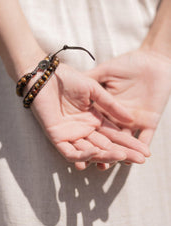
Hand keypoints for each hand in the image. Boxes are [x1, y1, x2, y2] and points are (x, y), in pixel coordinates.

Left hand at [28, 63, 149, 167]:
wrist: (46, 76)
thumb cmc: (68, 79)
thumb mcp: (94, 91)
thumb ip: (111, 105)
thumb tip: (131, 119)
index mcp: (94, 120)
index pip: (114, 135)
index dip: (129, 143)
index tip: (145, 151)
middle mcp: (84, 130)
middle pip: (106, 146)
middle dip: (123, 153)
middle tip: (140, 160)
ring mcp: (70, 135)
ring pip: (90, 152)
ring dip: (105, 156)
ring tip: (121, 156)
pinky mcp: (56, 137)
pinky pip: (69, 152)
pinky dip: (81, 155)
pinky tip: (94, 156)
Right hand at [87, 48, 170, 168]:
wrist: (153, 59)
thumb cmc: (128, 63)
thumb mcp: (105, 71)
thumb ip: (91, 80)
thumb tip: (73, 87)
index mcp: (105, 108)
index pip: (95, 127)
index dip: (88, 139)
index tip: (78, 152)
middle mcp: (118, 118)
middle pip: (108, 138)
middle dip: (101, 152)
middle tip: (92, 165)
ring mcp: (135, 120)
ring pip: (124, 141)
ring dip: (119, 154)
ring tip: (107, 166)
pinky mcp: (150, 120)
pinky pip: (146, 136)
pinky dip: (141, 145)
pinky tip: (134, 157)